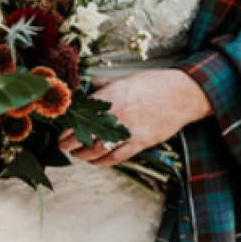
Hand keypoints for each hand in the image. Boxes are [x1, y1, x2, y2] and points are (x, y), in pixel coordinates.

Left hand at [58, 69, 210, 166]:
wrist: (181, 94)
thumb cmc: (151, 84)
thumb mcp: (122, 79)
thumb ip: (101, 85)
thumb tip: (85, 87)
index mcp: (109, 97)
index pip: (79, 116)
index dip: (66, 127)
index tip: (60, 131)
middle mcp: (117, 115)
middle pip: (85, 135)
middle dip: (69, 143)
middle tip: (62, 146)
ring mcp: (129, 131)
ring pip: (98, 150)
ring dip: (84, 155)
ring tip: (77, 154)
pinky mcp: (142, 142)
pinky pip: (118, 157)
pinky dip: (104, 162)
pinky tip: (96, 161)